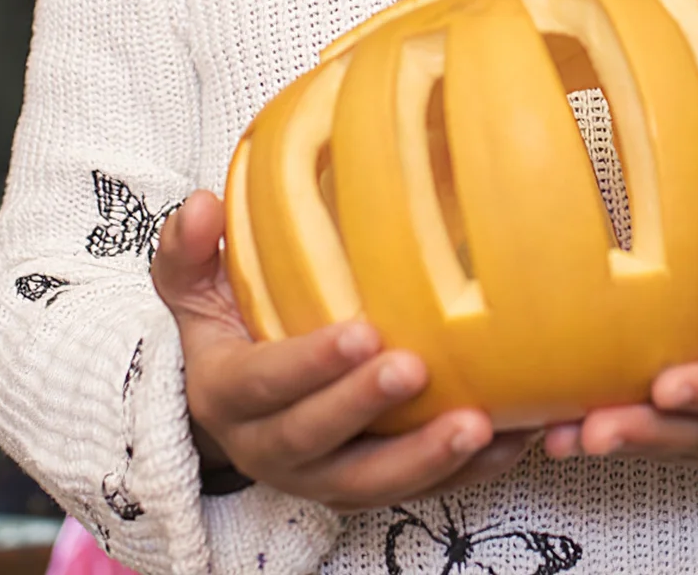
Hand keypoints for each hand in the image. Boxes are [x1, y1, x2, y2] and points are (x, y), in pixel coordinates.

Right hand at [151, 190, 534, 509]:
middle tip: (415, 369)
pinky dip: (465, 474)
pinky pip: (418, 492)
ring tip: (477, 425)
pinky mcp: (366, 487)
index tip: (361, 332)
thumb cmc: (230, 328)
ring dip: (425, 458)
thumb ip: (188, 251)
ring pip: (370, 482)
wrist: (241, 404)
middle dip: (366, 407)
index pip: (264, 385)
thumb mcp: (195, 290)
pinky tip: (509, 442)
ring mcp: (321, 476)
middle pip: (317, 440)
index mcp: (230, 395)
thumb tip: (202, 205)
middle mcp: (271, 448)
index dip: (310, 365)